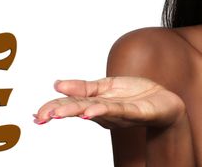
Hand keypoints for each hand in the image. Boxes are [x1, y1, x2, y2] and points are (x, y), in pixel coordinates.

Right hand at [34, 76, 185, 128]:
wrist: (166, 102)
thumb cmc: (136, 94)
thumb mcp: (107, 85)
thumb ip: (83, 86)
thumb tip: (56, 84)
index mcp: (96, 103)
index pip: (71, 103)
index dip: (53, 108)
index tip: (35, 115)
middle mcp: (105, 111)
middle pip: (79, 109)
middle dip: (59, 112)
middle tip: (40, 117)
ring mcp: (119, 112)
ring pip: (95, 110)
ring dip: (76, 111)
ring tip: (58, 113)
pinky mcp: (136, 112)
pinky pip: (118, 110)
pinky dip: (102, 111)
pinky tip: (89, 112)